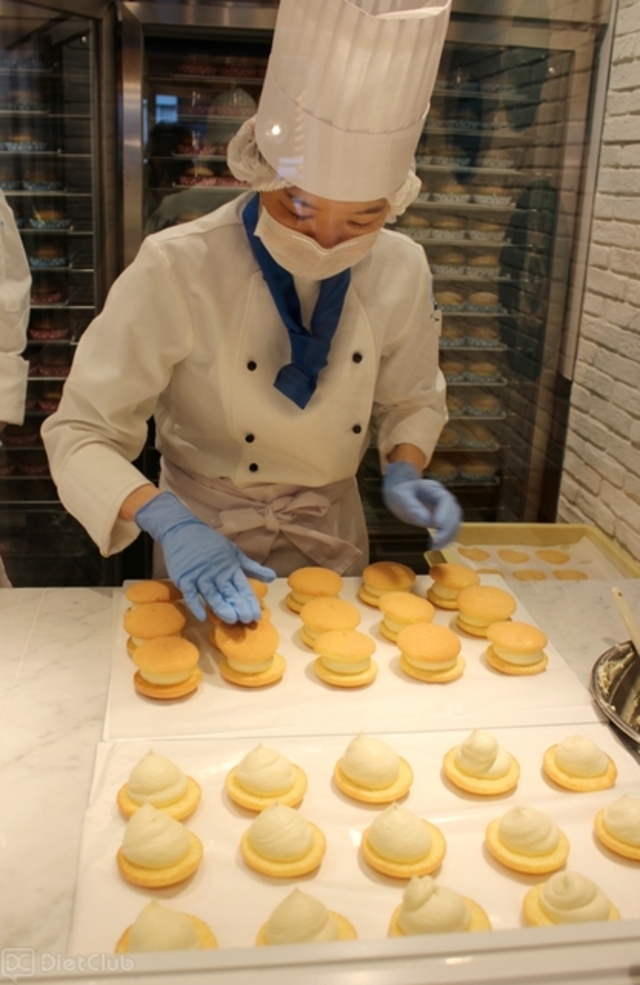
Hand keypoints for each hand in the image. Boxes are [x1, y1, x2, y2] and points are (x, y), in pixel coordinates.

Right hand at [135, 492, 274, 622]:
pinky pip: (190, 593)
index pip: (242, 587)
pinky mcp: (184, 578)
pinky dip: (195, 604)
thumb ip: (252, 568)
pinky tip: (202, 616)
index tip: (257, 615)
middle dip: (238, 607)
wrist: (182, 530)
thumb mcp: (234, 553)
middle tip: (247, 620)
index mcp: (230, 567)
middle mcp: (216, 573)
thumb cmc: (210, 543)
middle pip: (228, 593)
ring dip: (221, 607)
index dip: (249, 601)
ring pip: (212, 595)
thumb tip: (273, 578)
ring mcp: (199, 576)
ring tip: (231, 620)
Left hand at [381, 461, 461, 548]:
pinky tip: (437, 546)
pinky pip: (450, 529)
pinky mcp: (444, 520)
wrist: (402, 495)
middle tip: (436, 541)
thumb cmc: (401, 493)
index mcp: (434, 489)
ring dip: (448, 536)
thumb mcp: (401, 496)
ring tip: (436, 546)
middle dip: (447, 528)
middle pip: (454, 513)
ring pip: (455, 523)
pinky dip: (446, 539)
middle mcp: (444, 498)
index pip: (445, 500)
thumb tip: (425, 520)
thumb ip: (411, 506)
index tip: (436, 525)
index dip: (443, 512)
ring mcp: (446, 509)